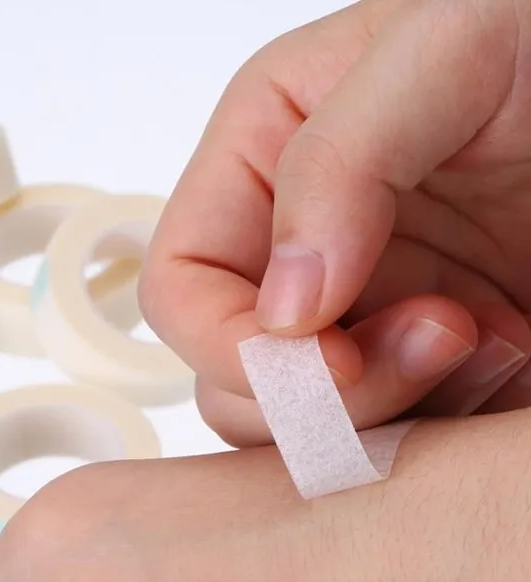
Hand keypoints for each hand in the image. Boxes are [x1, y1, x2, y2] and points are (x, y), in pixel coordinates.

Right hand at [140, 0, 530, 446]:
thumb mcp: (442, 51)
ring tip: (489, 333)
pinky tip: (509, 348)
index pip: (180, 289)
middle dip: (323, 389)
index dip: (230, 344)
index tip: (329, 357)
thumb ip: (335, 164)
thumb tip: (283, 308)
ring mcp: (355, 313)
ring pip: (305, 422)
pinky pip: (388, 434)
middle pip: (234, 378)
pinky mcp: (415, 359)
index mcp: (259, 164)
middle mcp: (291, 251)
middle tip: (442, 333)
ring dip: (394, 408)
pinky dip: (445, 422)